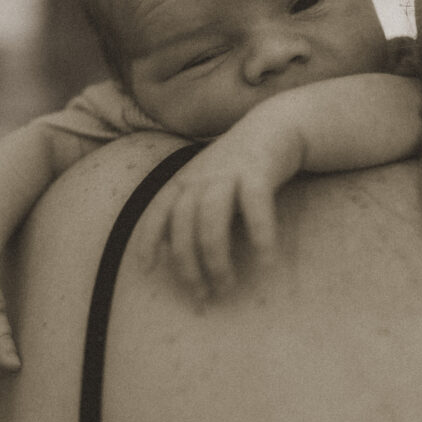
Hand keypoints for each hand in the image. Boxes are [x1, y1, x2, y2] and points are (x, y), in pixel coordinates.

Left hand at [137, 118, 300, 300]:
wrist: (276, 125)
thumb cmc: (239, 164)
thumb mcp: (206, 181)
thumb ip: (189, 209)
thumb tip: (169, 247)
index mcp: (186, 179)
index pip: (158, 209)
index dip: (149, 237)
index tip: (146, 268)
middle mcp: (202, 175)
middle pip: (184, 224)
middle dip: (188, 264)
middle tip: (202, 296)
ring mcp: (229, 172)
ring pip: (211, 220)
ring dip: (216, 257)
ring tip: (227, 286)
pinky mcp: (259, 171)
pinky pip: (254, 205)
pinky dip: (259, 234)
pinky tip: (266, 262)